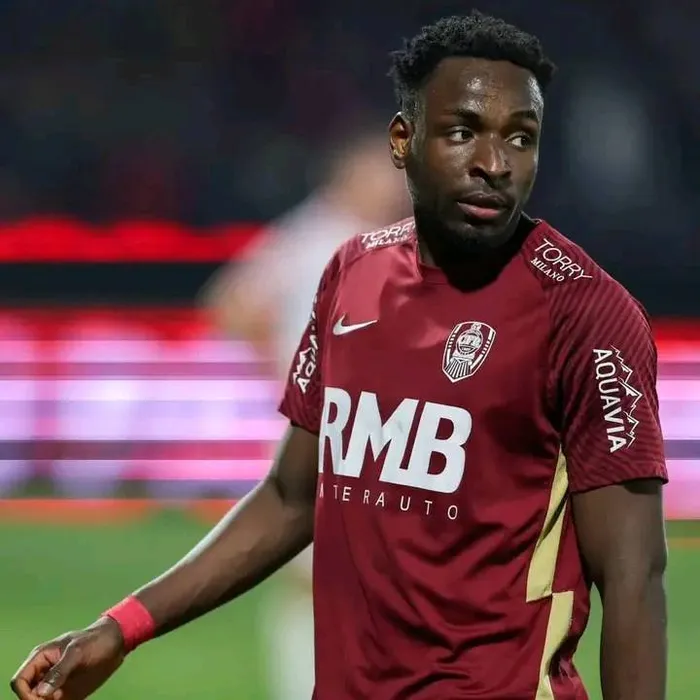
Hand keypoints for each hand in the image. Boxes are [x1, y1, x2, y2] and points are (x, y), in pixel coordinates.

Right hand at [10, 617, 125, 699]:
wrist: (116, 642)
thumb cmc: (96, 640)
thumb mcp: (77, 652)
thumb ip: (59, 671)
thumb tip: (40, 692)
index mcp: (41, 657)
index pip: (19, 681)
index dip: (25, 694)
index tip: (42, 699)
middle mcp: (44, 672)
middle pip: (26, 695)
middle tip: (57, 699)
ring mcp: (54, 684)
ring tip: (65, 697)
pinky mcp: (65, 693)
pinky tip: (72, 699)